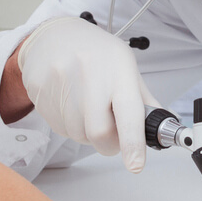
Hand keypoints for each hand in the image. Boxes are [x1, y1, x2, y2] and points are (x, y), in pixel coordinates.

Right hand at [16, 15, 159, 171]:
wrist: (53, 35)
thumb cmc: (96, 53)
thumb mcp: (125, 66)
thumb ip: (143, 100)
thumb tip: (161, 130)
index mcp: (118, 67)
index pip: (128, 111)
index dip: (132, 142)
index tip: (135, 165)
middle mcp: (89, 72)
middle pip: (98, 132)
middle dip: (108, 143)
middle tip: (111, 134)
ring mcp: (61, 80)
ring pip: (77, 134)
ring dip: (87, 133)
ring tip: (87, 109)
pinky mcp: (40, 90)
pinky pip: (58, 128)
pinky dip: (70, 125)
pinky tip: (70, 104)